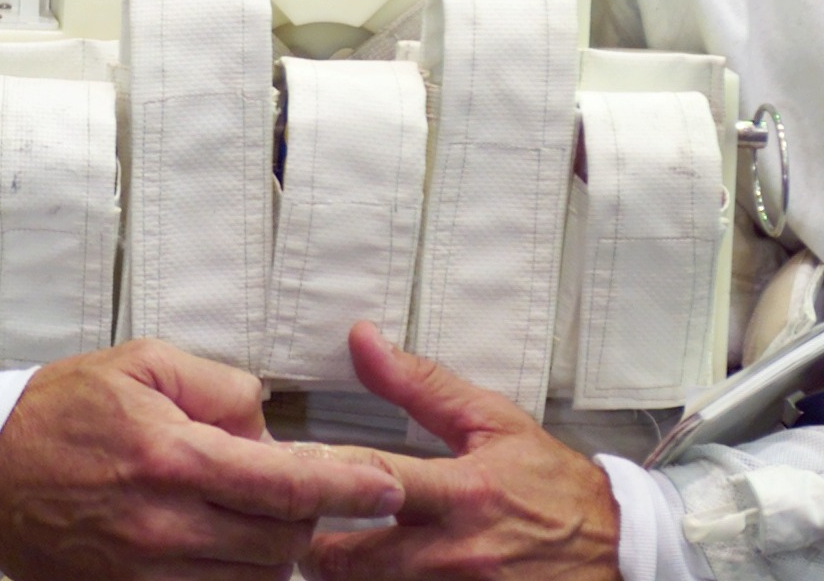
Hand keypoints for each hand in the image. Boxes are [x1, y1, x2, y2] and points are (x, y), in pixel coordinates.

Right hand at [0, 337, 404, 579]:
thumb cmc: (59, 410)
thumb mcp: (143, 364)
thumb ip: (218, 385)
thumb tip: (266, 418)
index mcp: (172, 458)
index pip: (285, 484)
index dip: (346, 487)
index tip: (387, 487)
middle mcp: (164, 526)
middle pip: (279, 543)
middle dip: (306, 517)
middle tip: (296, 486)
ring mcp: (145, 573)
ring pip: (250, 580)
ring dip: (270, 550)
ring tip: (250, 511)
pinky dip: (230, 576)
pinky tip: (221, 543)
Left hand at [304, 324, 619, 580]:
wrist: (616, 554)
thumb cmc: (551, 485)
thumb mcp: (491, 421)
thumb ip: (420, 384)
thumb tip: (363, 340)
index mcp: (463, 493)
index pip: (374, 480)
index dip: (318, 472)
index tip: (280, 465)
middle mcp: (459, 554)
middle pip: (354, 564)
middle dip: (316, 549)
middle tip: (297, 524)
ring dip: (345, 575)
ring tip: (330, 552)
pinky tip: (370, 573)